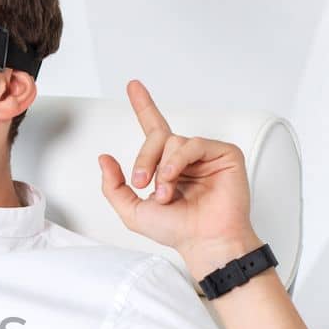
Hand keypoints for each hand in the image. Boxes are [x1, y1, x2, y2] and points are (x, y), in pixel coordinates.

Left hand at [97, 79, 256, 254]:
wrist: (203, 242)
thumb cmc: (175, 230)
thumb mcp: (131, 211)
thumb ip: (113, 186)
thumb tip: (104, 158)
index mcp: (166, 165)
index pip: (153, 129)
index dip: (144, 105)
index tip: (133, 86)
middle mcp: (185, 157)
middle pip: (157, 136)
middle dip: (143, 159)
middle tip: (141, 183)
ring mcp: (205, 154)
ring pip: (173, 141)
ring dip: (162, 168)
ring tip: (164, 192)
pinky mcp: (224, 154)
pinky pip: (193, 144)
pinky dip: (178, 161)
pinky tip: (174, 179)